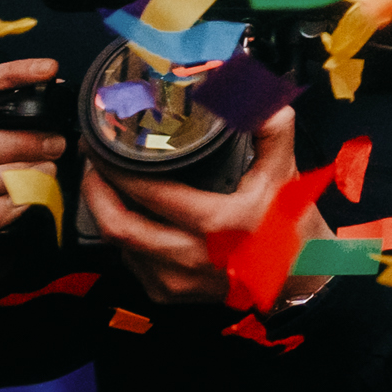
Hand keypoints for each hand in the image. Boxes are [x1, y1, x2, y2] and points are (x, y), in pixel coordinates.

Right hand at [0, 58, 66, 243]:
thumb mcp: (2, 137)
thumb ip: (26, 118)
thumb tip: (60, 89)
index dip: (10, 75)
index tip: (49, 69)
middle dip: (19, 144)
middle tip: (57, 145)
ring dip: (12, 178)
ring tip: (48, 173)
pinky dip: (0, 213)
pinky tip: (26, 202)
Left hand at [78, 108, 317, 305]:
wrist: (300, 280)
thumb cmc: (292, 229)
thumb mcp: (287, 174)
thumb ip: (273, 131)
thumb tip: (258, 97)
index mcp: (217, 223)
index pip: (151, 194)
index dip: (119, 170)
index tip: (104, 148)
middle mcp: (190, 257)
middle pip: (118, 225)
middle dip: (95, 193)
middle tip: (91, 165)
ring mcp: (175, 280)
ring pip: (119, 246)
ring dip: (108, 214)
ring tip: (106, 186)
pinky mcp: (169, 293)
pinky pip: (132, 263)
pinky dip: (126, 238)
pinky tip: (131, 218)